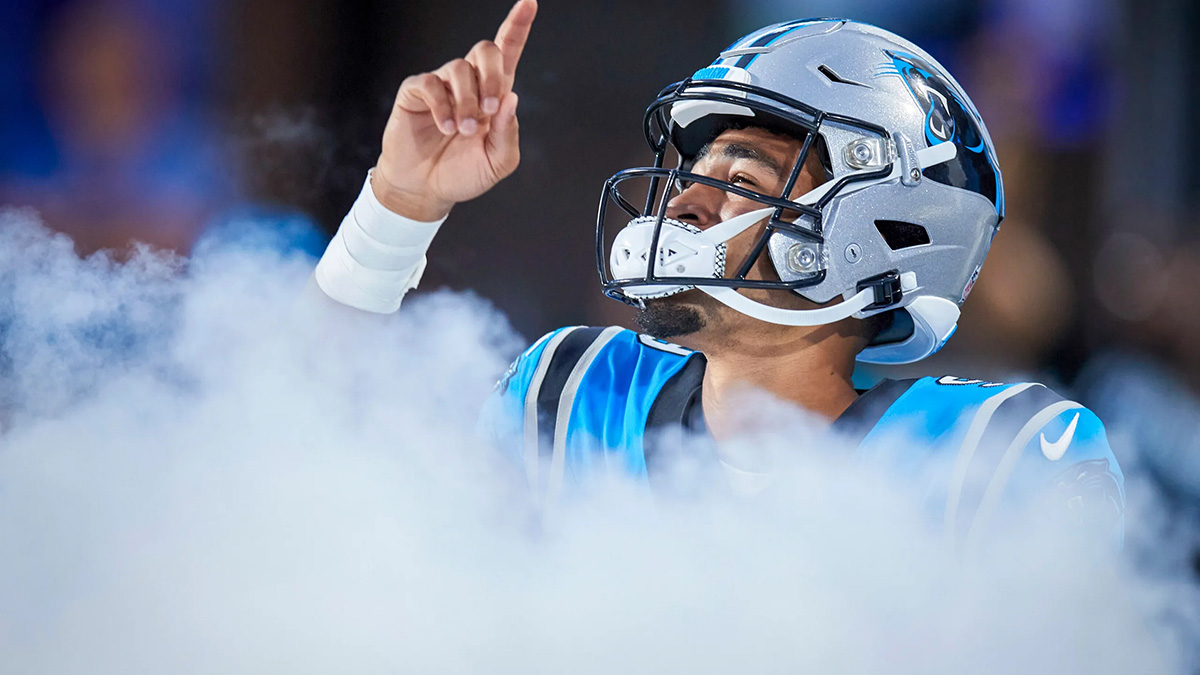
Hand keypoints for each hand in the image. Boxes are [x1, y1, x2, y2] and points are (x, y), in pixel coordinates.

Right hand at [372, 0, 536, 220]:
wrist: (425, 190)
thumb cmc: (462, 174)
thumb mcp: (497, 161)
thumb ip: (508, 133)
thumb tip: (511, 99)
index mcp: (494, 95)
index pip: (508, 52)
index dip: (518, 26)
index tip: (529, 3)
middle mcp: (469, 83)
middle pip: (486, 50)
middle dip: (494, 76)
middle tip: (490, 109)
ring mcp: (441, 85)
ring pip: (459, 69)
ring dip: (466, 102)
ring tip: (462, 132)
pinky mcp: (416, 92)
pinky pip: (430, 84)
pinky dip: (442, 106)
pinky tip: (445, 127)